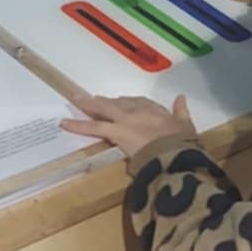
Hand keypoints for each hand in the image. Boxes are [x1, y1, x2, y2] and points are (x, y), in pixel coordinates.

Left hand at [60, 92, 195, 157]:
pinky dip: (78, 125)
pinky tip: (65, 124)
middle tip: (91, 99)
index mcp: (156, 110)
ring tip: (75, 101)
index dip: (128, 104)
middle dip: (104, 101)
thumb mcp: (187, 125)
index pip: (139, 103)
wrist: (175, 152)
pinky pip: (94, 127)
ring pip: (103, 109)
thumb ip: (182, 111)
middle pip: (118, 103)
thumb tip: (181, 98)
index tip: (122, 104)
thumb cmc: (183, 143)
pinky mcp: (116, 131)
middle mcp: (139, 110)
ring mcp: (126, 120)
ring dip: (88, 105)